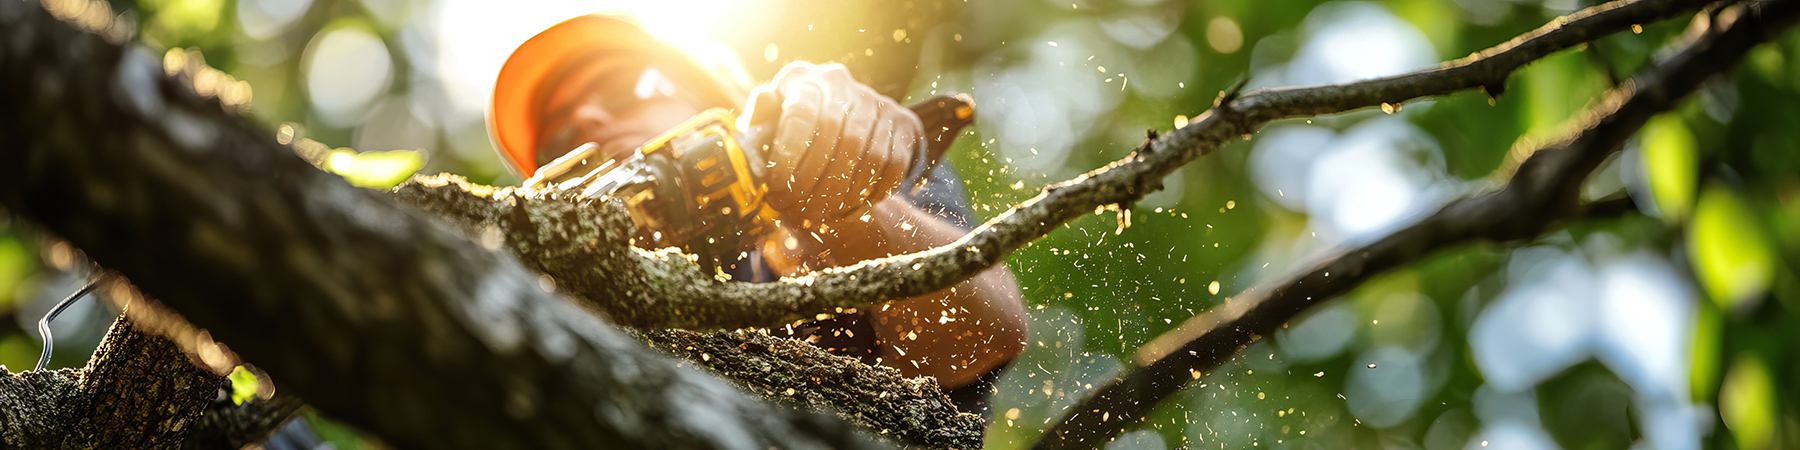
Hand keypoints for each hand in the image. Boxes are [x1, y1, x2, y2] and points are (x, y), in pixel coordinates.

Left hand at [741, 63, 921, 223]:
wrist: (830, 136)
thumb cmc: (786, 136)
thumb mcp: (765, 129)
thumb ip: (759, 120)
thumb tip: (765, 99)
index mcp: (804, 79)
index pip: (802, 113)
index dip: (789, 154)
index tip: (778, 186)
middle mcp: (842, 82)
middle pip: (837, 135)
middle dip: (815, 180)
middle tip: (798, 209)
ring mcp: (877, 101)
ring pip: (868, 154)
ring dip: (844, 192)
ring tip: (820, 214)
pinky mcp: (904, 122)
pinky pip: (894, 164)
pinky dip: (873, 192)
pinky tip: (850, 208)